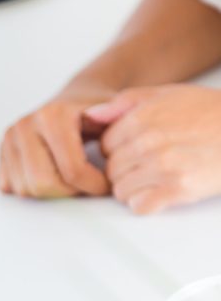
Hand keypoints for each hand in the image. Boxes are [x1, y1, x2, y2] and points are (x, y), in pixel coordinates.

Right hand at [0, 88, 112, 198]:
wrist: (74, 100)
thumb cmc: (95, 113)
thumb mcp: (115, 114)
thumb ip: (121, 127)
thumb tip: (119, 141)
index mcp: (52, 115)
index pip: (72, 170)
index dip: (93, 185)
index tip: (107, 184)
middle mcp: (24, 125)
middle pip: (43, 184)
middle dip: (69, 192)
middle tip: (87, 185)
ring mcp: (9, 139)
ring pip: (27, 189)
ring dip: (51, 192)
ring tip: (70, 179)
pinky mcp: (1, 153)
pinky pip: (12, 187)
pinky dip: (32, 189)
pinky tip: (50, 175)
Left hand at [85, 85, 220, 213]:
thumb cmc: (208, 113)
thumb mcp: (169, 94)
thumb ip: (126, 102)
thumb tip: (91, 115)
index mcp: (144, 117)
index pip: (105, 145)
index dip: (117, 150)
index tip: (134, 150)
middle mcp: (150, 142)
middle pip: (111, 170)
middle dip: (124, 171)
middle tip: (147, 167)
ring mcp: (163, 167)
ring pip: (121, 191)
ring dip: (134, 189)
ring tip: (155, 179)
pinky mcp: (177, 189)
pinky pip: (139, 206)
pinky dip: (146, 203)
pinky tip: (160, 193)